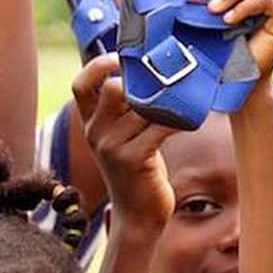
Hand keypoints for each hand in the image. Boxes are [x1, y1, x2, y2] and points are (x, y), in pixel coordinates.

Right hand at [72, 54, 174, 228]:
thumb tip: (151, 75)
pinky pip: (159, 127)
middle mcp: (95, 133)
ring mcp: (112, 147)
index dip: (99, 65)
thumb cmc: (138, 169)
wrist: (138, 215)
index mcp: (90, 124)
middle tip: (168, 79)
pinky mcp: (133, 160)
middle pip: (112, 89)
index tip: (123, 57)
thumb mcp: (124, 137)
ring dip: (168, 101)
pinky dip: (179, 120)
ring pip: (142, 106)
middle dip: (141, 81)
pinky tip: (191, 121)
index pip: (80, 85)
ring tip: (187, 98)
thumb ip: (127, 111)